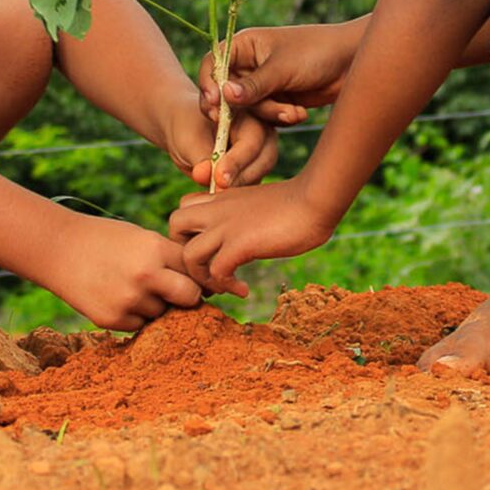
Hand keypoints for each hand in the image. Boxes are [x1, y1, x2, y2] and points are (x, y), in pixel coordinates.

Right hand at [38, 216, 208, 330]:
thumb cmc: (105, 240)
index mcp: (155, 249)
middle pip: (190, 297)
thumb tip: (205, 286)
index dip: (196, 273)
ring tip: (131, 285)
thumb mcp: (141, 237)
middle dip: (188, 295)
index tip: (196, 277)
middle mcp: (145, 276)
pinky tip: (116, 295)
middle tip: (176, 290)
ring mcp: (128, 300)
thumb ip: (170, 258)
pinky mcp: (112, 319)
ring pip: (163, 313)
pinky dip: (134, 314)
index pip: (195, 269)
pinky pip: (140, 324)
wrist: (58, 249)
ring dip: (156, 304)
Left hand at [160, 95, 280, 191]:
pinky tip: (218, 204)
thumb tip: (205, 176)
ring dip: (239, 190)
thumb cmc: (186, 126)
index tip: (218, 178)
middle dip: (242, 177)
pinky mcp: (253, 172)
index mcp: (250, 113)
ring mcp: (260, 154)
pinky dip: (236, 198)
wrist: (185, 132)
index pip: (252, 140)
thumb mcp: (188, 137)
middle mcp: (262, 133)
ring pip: (259, 177)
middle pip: (264, 159)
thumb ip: (199, 155)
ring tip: (214, 197)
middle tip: (217, 191)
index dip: (237, 161)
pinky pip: (251, 188)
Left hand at [167, 177, 338, 297]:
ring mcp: (226, 226)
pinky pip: (216, 271)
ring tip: (226, 287)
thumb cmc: (298, 203)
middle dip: (183, 253)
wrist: (315, 199)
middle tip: (206, 271)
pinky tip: (244, 290)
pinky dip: (226, 286)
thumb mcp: (260, 204)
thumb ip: (244, 216)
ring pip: (188, 254)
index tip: (210, 252)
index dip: (189, 233)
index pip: (184, 208)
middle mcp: (218, 210)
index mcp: (222, 199)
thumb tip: (247, 234)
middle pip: (174, 225)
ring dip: (203, 278)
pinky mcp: (240, 244)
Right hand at [198, 23, 356, 121]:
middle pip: (226, 93)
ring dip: (270, 114)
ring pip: (247, 110)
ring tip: (294, 111)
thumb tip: (222, 96)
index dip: (209, 84)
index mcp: (244, 45)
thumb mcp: (282, 69)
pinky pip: (265, 118)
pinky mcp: (275, 101)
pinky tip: (299, 113)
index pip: (212, 64)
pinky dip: (280, 118)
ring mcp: (261, 84)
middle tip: (250, 119)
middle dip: (244, 108)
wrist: (352, 63)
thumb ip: (253, 86)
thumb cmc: (317, 53)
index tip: (213, 104)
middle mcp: (248, 64)